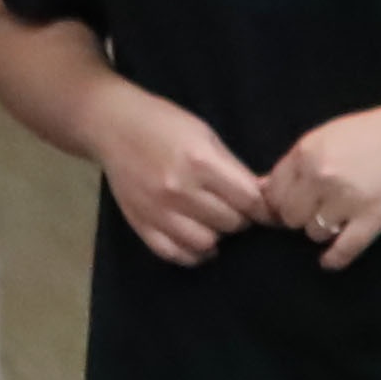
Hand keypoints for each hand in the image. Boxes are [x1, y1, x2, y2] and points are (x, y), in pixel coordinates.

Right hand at [97, 92, 275, 266]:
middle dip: (240, 217)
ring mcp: (157, 211)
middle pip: (231, 223)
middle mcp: (179, 190)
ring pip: (207, 244)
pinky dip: (192, 252)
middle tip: (235, 208)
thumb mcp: (206, 136)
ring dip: (217, 235)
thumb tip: (266, 199)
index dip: (264, 208)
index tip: (268, 210)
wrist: (112, 126)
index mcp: (200, 162)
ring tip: (213, 221)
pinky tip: (197, 239)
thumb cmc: (165, 124)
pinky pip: (175, 254)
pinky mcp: (140, 224)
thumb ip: (234, 169)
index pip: (249, 201)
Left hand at [260, 94, 380, 270]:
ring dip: (324, 230)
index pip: (273, 193)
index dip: (282, 201)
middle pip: (289, 217)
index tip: (296, 203)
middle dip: (301, 216)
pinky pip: (344, 250)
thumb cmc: (373, 132)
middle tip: (321, 210)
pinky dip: (334, 260)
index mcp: (306, 152)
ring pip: (314, 233)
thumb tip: (260, 189)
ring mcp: (347, 199)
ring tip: (340, 219)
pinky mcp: (373, 218)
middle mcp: (322, 176)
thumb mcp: (327, 136)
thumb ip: (295, 162)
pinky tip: (330, 261)